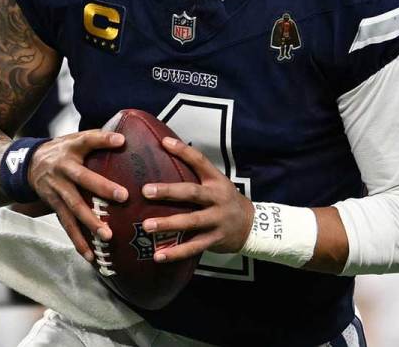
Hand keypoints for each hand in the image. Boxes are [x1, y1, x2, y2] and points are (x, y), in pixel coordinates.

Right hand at [27, 130, 128, 260]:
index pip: (88, 141)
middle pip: (82, 180)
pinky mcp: (54, 207)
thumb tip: (124, 140)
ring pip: (73, 209)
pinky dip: (78, 241)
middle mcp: (62, 171)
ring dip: (90, 223)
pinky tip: (90, 256)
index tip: (121, 141)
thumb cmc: (61, 150)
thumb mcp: (75, 139)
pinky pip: (66, 225)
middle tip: (123, 197)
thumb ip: (98, 138)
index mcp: (70, 150)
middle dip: (102, 189)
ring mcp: (56, 191)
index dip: (103, 140)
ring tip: (107, 236)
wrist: (27, 164)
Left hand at [140, 136, 253, 262]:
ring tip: (146, 226)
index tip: (164, 143)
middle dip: (168, 192)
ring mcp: (217, 220)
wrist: (252, 226)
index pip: (200, 161)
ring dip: (168, 224)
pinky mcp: (214, 239)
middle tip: (145, 191)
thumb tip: (166, 156)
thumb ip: (196, 175)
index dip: (183, 151)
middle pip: (192, 193)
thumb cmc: (225, 200)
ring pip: (191, 222)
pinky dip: (175, 252)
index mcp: (216, 181)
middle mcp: (218, 199)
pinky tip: (158, 256)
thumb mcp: (217, 183)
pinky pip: (193, 247)